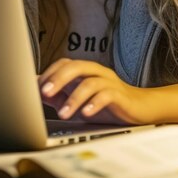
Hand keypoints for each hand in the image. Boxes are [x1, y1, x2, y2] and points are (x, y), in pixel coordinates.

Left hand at [38, 58, 158, 124]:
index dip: (50, 73)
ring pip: (90, 82)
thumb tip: (36, 92)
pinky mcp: (121, 96)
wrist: (140, 109)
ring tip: (63, 114)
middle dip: (58, 79)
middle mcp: (97, 72)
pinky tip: (86, 114)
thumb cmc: (108, 104)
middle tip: (45, 93)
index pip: (65, 63)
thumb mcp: (80, 101)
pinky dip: (94, 104)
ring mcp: (110, 82)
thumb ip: (60, 96)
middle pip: (76, 66)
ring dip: (74, 98)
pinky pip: (107, 95)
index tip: (37, 88)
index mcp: (86, 71)